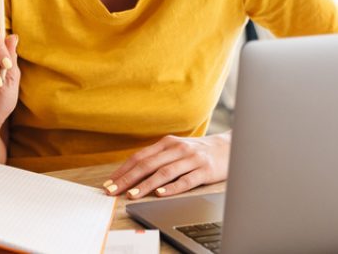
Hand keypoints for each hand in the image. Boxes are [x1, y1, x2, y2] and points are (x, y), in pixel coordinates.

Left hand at [104, 133, 230, 198]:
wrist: (228, 148)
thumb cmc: (197, 152)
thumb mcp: (176, 149)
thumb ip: (158, 158)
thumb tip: (132, 173)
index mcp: (167, 143)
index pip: (140, 157)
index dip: (123, 170)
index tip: (109, 183)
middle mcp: (177, 148)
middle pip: (148, 164)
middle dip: (128, 179)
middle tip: (113, 191)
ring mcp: (191, 159)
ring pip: (164, 172)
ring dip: (146, 185)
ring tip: (132, 194)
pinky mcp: (204, 170)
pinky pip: (186, 180)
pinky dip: (172, 188)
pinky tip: (160, 194)